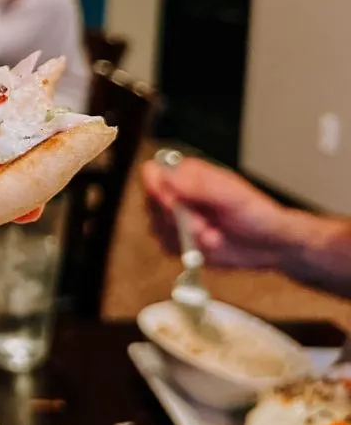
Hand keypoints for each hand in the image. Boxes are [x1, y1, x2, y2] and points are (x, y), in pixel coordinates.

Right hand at [141, 157, 290, 268]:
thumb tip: (167, 176)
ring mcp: (175, 219)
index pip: (152, 174)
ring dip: (187, 238)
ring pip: (158, 228)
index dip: (157, 188)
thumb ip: (199, 186)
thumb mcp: (232, 196)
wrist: (271, 245)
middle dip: (178, 219)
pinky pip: (167, 247)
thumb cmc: (257, 213)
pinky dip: (189, 251)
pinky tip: (211, 246)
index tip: (173, 203)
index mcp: (187, 174)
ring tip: (215, 235)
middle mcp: (176, 194)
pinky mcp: (177, 242)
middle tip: (204, 226)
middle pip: (152, 204)